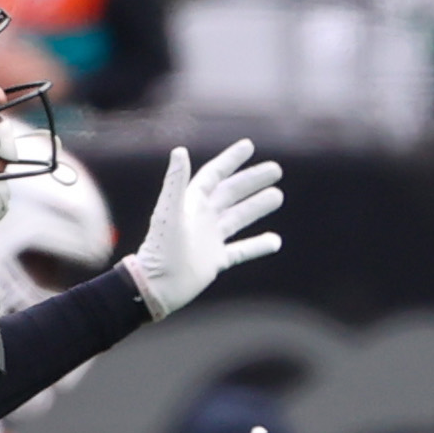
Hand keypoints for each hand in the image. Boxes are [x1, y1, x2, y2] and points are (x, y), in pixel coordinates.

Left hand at [122, 137, 283, 317]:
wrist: (156, 286)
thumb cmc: (159, 249)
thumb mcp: (169, 212)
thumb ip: (176, 182)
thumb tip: (180, 150)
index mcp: (191, 203)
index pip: (214, 175)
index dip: (231, 159)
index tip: (249, 145)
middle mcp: (202, 218)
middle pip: (231, 193)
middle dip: (253, 180)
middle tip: (276, 170)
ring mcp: (210, 239)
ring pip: (239, 218)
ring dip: (257, 206)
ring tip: (277, 196)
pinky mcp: (215, 261)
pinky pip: (242, 250)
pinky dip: (258, 245)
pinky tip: (275, 241)